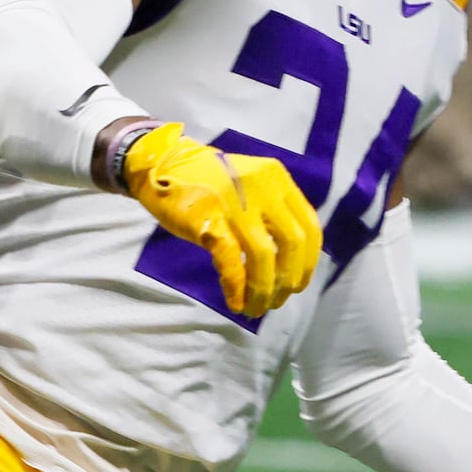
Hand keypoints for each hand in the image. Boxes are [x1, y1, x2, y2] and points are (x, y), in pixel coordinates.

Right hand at [117, 121, 322, 317]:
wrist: (161, 164)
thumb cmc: (209, 181)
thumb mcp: (251, 184)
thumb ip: (273, 212)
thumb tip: (290, 263)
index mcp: (277, 179)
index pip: (310, 226)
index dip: (308, 262)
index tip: (298, 284)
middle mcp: (262, 188)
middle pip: (293, 244)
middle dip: (288, 281)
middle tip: (276, 301)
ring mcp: (234, 203)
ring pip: (264, 256)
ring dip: (263, 289)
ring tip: (255, 308)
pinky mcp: (207, 219)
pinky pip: (230, 260)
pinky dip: (237, 286)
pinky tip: (236, 302)